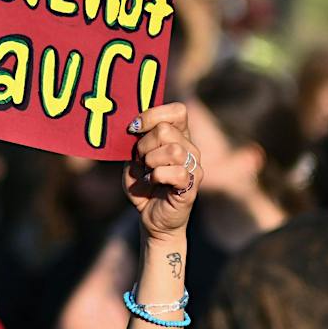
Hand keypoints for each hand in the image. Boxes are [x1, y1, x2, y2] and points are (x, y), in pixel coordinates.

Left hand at [124, 103, 201, 240]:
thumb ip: (137, 141)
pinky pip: (176, 172)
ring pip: (173, 150)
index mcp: (179, 136)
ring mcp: (194, 168)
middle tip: (140, 159)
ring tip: (147, 171)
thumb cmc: (144, 185)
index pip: (178, 111)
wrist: (151, 217)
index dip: (153, 115)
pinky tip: (152, 182)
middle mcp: (191, 149)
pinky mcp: (191, 186)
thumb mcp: (135, 158)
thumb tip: (134, 125)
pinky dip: (157, 176)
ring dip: (151, 160)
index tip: (134, 128)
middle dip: (144, 144)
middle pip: (166, 130)